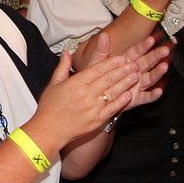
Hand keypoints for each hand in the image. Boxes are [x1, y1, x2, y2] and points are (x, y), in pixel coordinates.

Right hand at [32, 35, 168, 146]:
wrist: (49, 130)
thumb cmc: (49, 107)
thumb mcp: (53, 83)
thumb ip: (62, 66)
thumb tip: (66, 51)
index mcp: (75, 83)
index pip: (97, 69)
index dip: (111, 63)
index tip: (122, 58)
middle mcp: (85, 94)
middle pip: (108, 79)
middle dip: (122, 71)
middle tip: (134, 64)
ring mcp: (92, 108)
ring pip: (112, 92)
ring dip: (125, 83)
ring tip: (135, 76)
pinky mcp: (96, 120)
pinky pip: (112, 109)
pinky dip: (121, 101)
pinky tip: (129, 95)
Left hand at [84, 33, 168, 113]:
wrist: (94, 95)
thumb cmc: (96, 77)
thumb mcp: (97, 62)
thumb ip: (101, 49)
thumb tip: (103, 35)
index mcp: (126, 61)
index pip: (137, 51)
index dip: (144, 46)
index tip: (151, 39)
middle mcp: (134, 72)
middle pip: (147, 63)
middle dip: (156, 56)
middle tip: (165, 50)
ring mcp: (136, 85)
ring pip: (149, 78)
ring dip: (157, 73)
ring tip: (164, 66)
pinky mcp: (135, 98)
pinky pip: (145, 97)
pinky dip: (152, 95)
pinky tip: (158, 91)